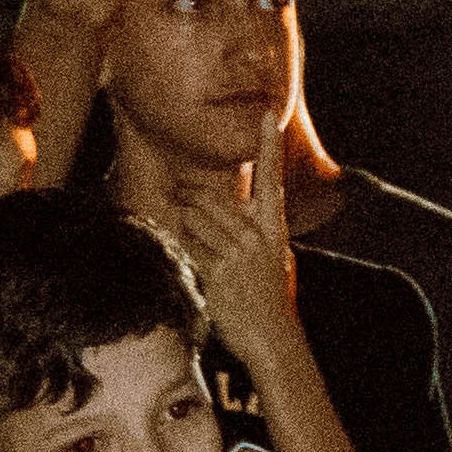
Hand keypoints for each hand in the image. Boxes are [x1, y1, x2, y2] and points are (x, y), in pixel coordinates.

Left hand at [159, 100, 299, 352]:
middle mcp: (257, 234)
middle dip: (188, 194)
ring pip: (194, 219)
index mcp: (274, 226)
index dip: (268, 144)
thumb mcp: (273, 256)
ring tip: (194, 240)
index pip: (271, 177)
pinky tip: (195, 264)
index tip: (266, 114)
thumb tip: (237, 210)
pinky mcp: (216, 272)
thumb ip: (254, 230)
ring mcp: (236, 253)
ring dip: (184, 223)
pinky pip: (187, 246)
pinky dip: (183, 249)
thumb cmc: (270, 296)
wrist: (273, 336)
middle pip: (210, 198)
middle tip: (178, 192)